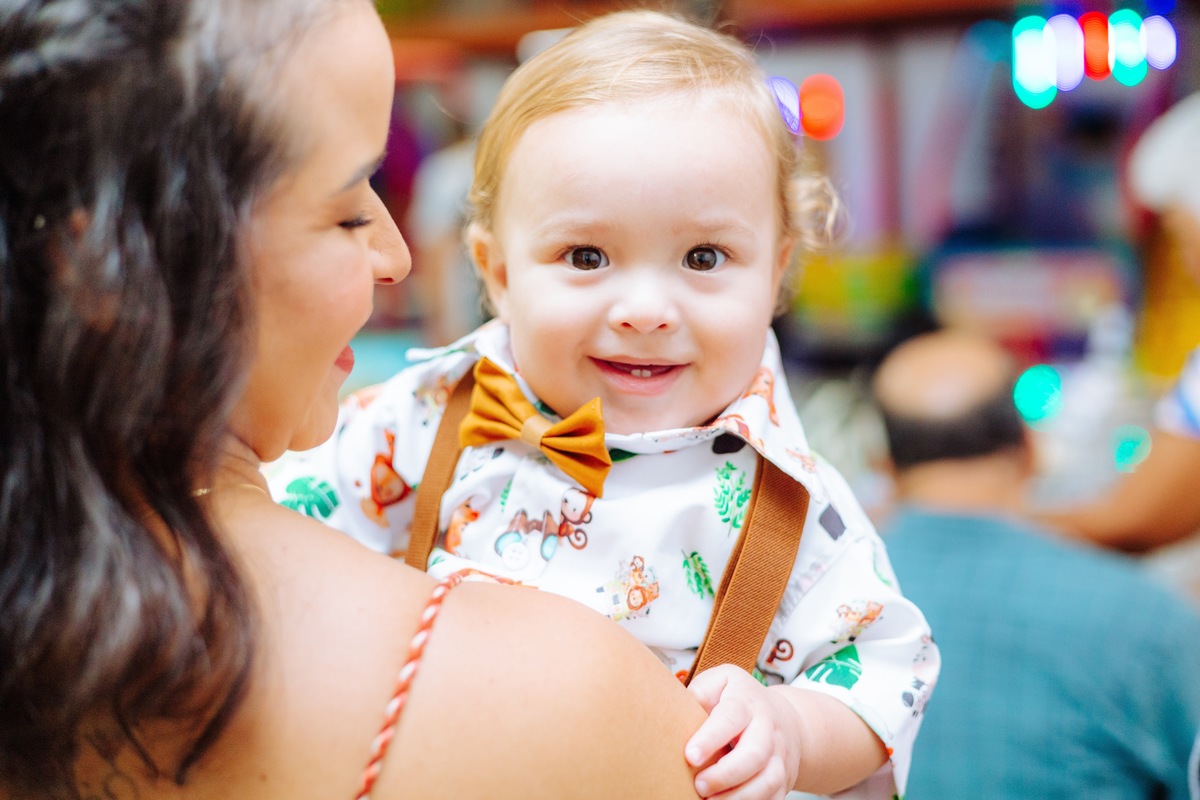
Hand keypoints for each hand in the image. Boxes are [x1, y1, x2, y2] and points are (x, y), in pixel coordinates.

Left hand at [684, 664, 800, 798]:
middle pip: (755, 754)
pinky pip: (774, 798)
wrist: (786, 718)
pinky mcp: (784, 779)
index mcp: (746, 702)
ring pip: (767, 781)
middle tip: (699, 785)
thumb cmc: (741, 700)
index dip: (711, 737)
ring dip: (739, 797)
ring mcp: (779, 756)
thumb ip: (700, 693)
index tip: (690, 756)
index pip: (731, 717)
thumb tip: (678, 712)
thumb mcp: (721, 682)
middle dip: (726, 774)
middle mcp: (767, 729)